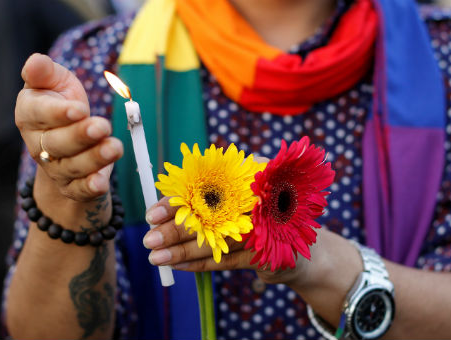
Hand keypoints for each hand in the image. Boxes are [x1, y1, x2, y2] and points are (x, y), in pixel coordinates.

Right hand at [15, 53, 123, 201]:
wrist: (68, 141)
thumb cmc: (63, 103)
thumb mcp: (55, 82)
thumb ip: (45, 73)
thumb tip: (36, 61)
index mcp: (30, 115)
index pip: (39, 114)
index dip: (58, 113)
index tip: (80, 109)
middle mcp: (38, 145)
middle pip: (57, 143)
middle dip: (80, 136)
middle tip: (102, 126)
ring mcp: (55, 168)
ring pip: (72, 166)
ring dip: (94, 159)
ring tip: (115, 147)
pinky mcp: (73, 187)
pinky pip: (80, 190)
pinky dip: (90, 187)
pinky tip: (102, 183)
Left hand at [143, 196, 313, 284]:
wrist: (301, 247)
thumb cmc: (263, 213)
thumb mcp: (245, 192)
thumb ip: (212, 190)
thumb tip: (167, 199)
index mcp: (246, 181)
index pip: (204, 190)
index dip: (177, 202)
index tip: (152, 214)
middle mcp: (256, 201)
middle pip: (208, 216)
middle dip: (175, 229)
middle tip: (148, 238)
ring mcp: (262, 229)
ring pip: (215, 242)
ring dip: (182, 251)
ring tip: (155, 257)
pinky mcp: (265, 254)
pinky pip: (225, 260)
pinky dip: (200, 264)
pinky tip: (177, 265)